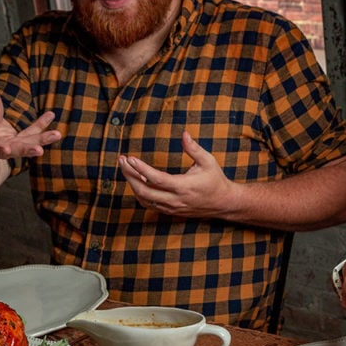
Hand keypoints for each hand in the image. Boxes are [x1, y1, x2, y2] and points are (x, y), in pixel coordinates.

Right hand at [0, 82, 60, 158]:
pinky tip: (51, 115)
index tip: (5, 149)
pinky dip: (42, 126)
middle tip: (39, 150)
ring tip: (57, 134)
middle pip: (11, 148)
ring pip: (25, 144)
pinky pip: (31, 134)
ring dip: (41, 140)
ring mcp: (8, 142)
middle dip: (25, 149)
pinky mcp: (18, 139)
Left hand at [118, 131, 234, 217]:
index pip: (156, 179)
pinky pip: (149, 204)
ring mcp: (172, 208)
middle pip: (144, 190)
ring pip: (144, 199)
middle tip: (122, 160)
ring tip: (126, 168)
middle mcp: (176, 200)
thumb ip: (194, 148)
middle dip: (129, 175)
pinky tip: (135, 181)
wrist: (223, 203)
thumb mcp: (208, 161)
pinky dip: (139, 193)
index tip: (130, 158)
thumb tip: (184, 134)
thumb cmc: (215, 180)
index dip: (140, 169)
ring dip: (132, 184)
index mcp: (184, 187)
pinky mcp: (170, 211)